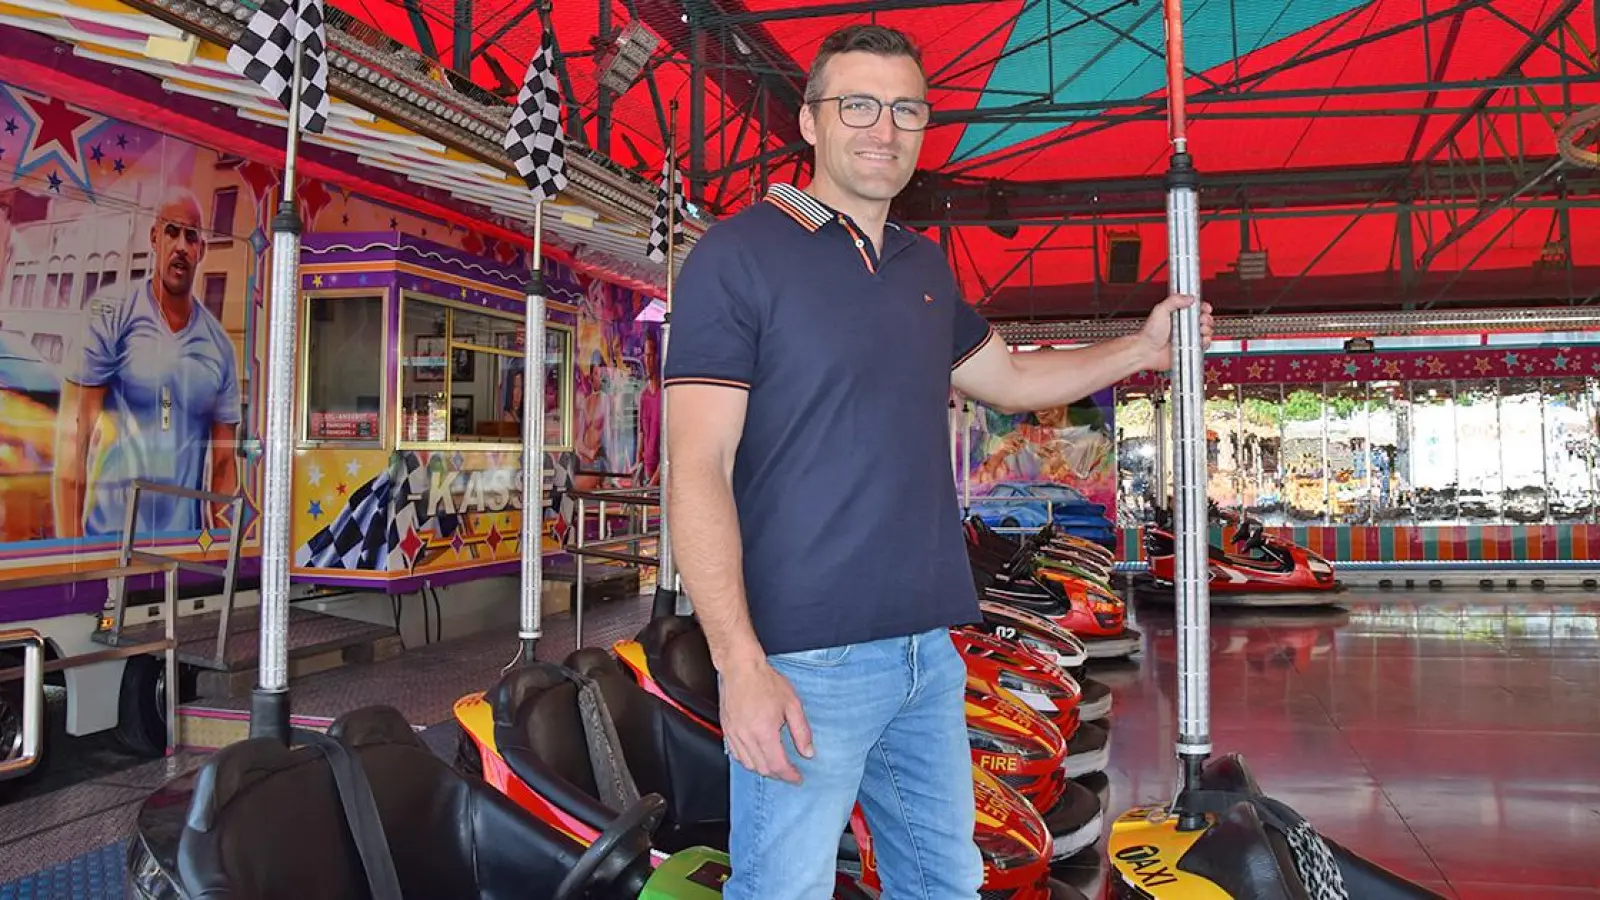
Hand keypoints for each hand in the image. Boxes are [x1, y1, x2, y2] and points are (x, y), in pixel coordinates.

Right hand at [720, 658, 811, 782]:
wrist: (740, 668)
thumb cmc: (764, 681)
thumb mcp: (792, 705)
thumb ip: (801, 731)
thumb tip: (808, 751)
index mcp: (764, 731)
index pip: (777, 765)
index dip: (790, 775)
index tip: (797, 777)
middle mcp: (747, 736)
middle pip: (762, 768)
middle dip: (778, 774)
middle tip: (789, 772)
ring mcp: (734, 734)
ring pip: (748, 764)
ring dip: (763, 769)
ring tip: (775, 765)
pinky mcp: (727, 730)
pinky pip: (736, 754)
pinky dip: (748, 760)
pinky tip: (756, 755)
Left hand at [1135, 294, 1213, 370]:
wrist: (1147, 351)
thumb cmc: (1149, 333)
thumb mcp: (1160, 310)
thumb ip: (1174, 300)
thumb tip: (1189, 298)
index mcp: (1177, 314)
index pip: (1195, 308)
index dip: (1202, 307)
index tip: (1206, 308)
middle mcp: (1183, 325)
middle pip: (1203, 319)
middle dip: (1206, 319)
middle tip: (1201, 320)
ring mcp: (1187, 337)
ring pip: (1205, 332)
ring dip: (1206, 330)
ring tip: (1200, 330)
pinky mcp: (1189, 348)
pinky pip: (1202, 345)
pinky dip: (1205, 342)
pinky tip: (1200, 340)